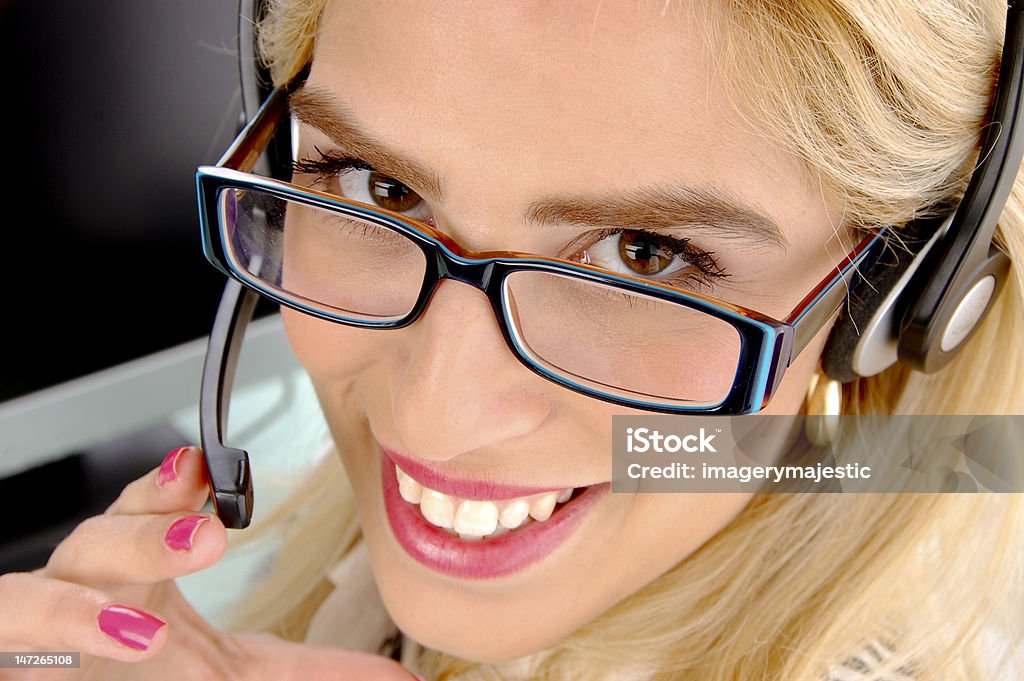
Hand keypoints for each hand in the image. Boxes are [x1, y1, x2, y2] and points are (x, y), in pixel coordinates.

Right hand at [0, 446, 417, 680]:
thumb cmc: (144, 676)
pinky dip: (45, 633)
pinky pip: (5, 631)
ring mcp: (36, 629)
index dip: (171, 486)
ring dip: (87, 601)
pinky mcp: (10, 654)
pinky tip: (108, 640)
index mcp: (141, 574)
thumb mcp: (236, 675)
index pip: (150, 510)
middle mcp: (84, 589)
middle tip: (207, 537)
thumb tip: (403, 679)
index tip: (206, 466)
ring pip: (37, 590)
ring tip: (146, 626)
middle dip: (148, 532)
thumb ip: (315, 672)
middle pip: (100, 539)